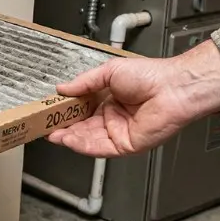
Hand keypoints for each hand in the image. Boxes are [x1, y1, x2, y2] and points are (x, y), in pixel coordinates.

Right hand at [46, 40, 219, 157]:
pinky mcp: (126, 145)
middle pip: (83, 127)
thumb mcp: (108, 72)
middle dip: (64, 128)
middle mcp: (114, 118)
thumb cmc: (150, 75)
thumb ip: (84, 83)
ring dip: (70, 138)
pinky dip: (83, 145)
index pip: (82, 111)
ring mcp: (119, 132)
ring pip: (88, 140)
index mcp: (110, 101)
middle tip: (46, 126)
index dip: (66, 113)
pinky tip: (69, 140)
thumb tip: (62, 88)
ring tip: (52, 134)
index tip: (51, 112)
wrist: (173, 87)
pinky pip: (100, 148)